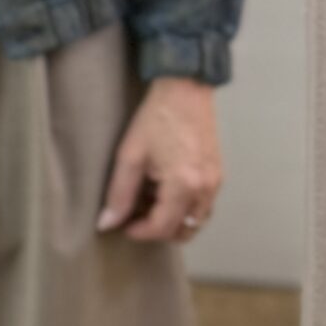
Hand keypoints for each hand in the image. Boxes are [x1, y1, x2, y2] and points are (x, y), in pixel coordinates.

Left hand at [96, 75, 222, 242]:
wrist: (185, 92)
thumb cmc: (156, 119)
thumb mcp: (130, 156)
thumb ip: (119, 193)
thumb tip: (107, 223)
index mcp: (184, 185)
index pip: (163, 227)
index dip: (140, 232)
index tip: (123, 225)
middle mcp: (205, 189)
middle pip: (183, 230)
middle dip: (157, 230)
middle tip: (135, 216)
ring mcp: (216, 183)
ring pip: (196, 221)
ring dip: (173, 221)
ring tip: (150, 203)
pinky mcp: (218, 175)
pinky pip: (203, 206)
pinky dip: (185, 209)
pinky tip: (165, 192)